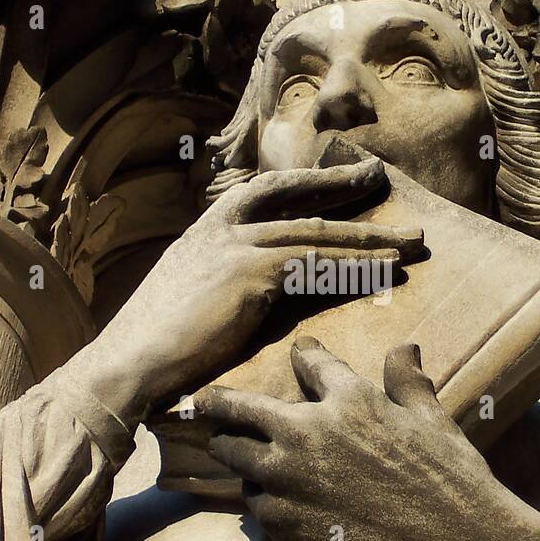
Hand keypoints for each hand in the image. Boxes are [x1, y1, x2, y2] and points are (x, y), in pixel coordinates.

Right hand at [73, 161, 422, 427]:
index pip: (264, 191)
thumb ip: (217, 281)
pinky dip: (356, 265)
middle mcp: (221, 229)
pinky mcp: (251, 274)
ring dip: (368, 236)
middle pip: (297, 201)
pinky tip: (386, 269)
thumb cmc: (153, 346)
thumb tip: (246, 289)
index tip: (337, 178)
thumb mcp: (185, 296)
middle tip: (381, 178)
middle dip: (343, 189)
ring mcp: (237, 247)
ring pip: (316, 233)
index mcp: (205, 231)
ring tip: (409, 240)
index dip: (306, 183)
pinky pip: (317, 264)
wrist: (129, 362)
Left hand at [196, 338, 539, 540]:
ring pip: (235, 456)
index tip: (299, 352)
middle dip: (221, 403)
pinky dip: (259, 496)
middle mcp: (308, 434)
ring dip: (234, 452)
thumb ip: (409, 385)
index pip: (311, 363)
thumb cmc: (456, 484)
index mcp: (350, 402)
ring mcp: (289, 482)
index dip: (304, 354)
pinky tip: (268, 499)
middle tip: (206, 403)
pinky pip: (253, 503)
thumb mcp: (436, 424)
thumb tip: (403, 348)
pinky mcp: (283, 526)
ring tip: (229, 450)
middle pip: (240, 409)